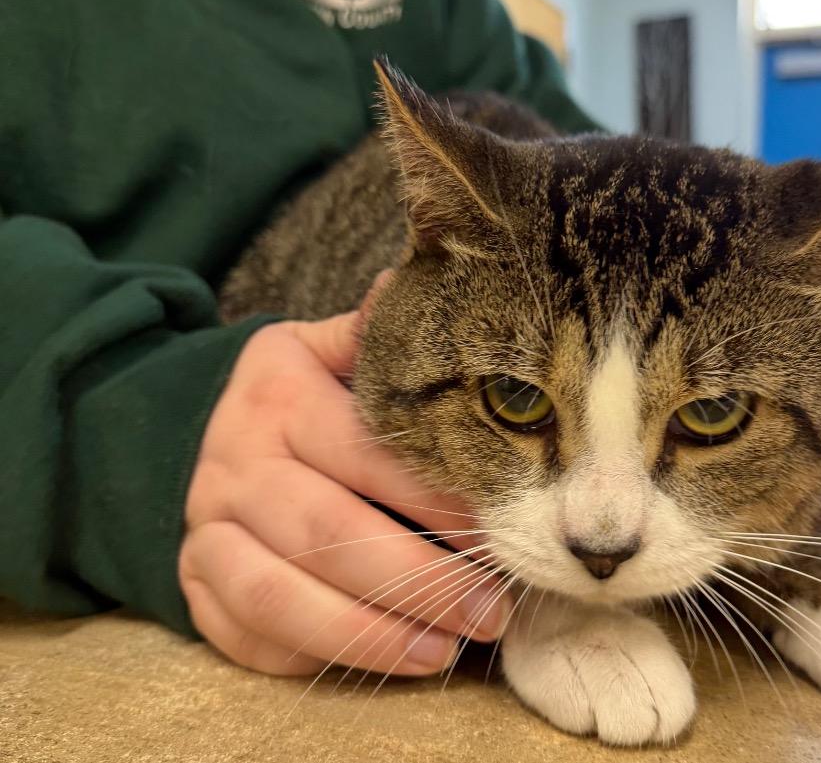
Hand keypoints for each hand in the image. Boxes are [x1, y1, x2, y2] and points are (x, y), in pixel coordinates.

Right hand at [179, 299, 508, 676]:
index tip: (500, 533)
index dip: (433, 498)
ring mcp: (205, 528)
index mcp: (276, 395)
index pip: (363, 451)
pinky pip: (249, 633)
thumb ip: (375, 337)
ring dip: (370, 632)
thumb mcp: (330, 352)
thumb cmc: (304, 400)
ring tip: (446, 651)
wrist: (210, 436)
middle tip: (491, 609)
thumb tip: (413, 285)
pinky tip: (387, 659)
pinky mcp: (197, 583)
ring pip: (279, 593)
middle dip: (417, 579)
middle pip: (324, 529)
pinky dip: (320, 656)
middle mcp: (232, 461)